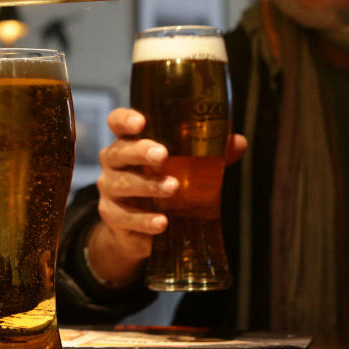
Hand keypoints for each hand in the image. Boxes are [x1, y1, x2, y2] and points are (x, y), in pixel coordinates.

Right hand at [87, 108, 246, 287]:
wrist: (137, 228)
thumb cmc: (160, 183)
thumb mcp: (183, 167)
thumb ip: (208, 154)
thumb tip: (238, 142)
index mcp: (129, 142)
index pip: (117, 122)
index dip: (125, 120)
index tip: (141, 122)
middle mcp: (113, 162)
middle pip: (118, 151)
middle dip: (140, 152)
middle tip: (163, 155)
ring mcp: (109, 189)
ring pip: (122, 184)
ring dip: (147, 186)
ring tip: (173, 188)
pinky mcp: (112, 216)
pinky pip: (125, 217)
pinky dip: (144, 220)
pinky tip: (162, 222)